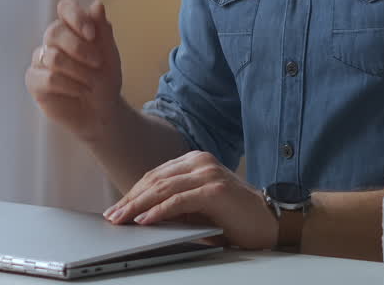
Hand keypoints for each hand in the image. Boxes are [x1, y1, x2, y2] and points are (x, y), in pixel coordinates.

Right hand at [25, 0, 123, 142]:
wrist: (101, 111)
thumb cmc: (105, 80)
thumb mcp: (110, 54)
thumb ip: (103, 30)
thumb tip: (97, 4)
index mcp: (72, 27)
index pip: (65, 7)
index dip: (76, 17)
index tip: (92, 34)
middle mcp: (53, 40)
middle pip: (54, 32)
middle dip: (79, 49)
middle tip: (98, 63)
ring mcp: (41, 59)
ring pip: (53, 57)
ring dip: (78, 72)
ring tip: (90, 84)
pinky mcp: (34, 80)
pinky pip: (47, 78)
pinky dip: (68, 86)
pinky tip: (78, 91)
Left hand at [103, 151, 276, 250]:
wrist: (271, 222)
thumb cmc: (234, 218)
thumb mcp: (198, 208)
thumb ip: (174, 205)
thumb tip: (140, 215)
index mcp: (194, 161)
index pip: (155, 175)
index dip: (133, 192)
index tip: (116, 208)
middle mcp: (200, 161)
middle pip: (155, 179)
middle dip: (130, 199)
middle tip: (112, 216)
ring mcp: (207, 172)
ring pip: (162, 188)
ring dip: (138, 205)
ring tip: (122, 219)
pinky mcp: (214, 189)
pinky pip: (178, 200)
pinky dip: (158, 211)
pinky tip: (145, 220)